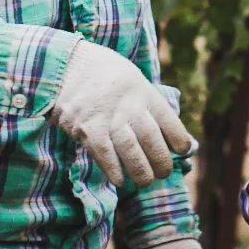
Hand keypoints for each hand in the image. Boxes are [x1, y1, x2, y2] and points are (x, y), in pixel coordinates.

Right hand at [47, 41, 194, 187]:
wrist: (66, 66)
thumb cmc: (103, 74)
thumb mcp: (132, 78)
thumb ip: (145, 100)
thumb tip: (163, 127)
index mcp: (143, 92)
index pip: (168, 120)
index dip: (178, 138)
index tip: (183, 150)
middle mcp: (129, 106)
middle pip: (151, 139)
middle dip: (161, 161)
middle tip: (164, 173)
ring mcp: (108, 119)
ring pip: (131, 151)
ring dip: (141, 171)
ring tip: (146, 182)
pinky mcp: (87, 130)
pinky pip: (104, 155)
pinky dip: (113, 170)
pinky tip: (120, 181)